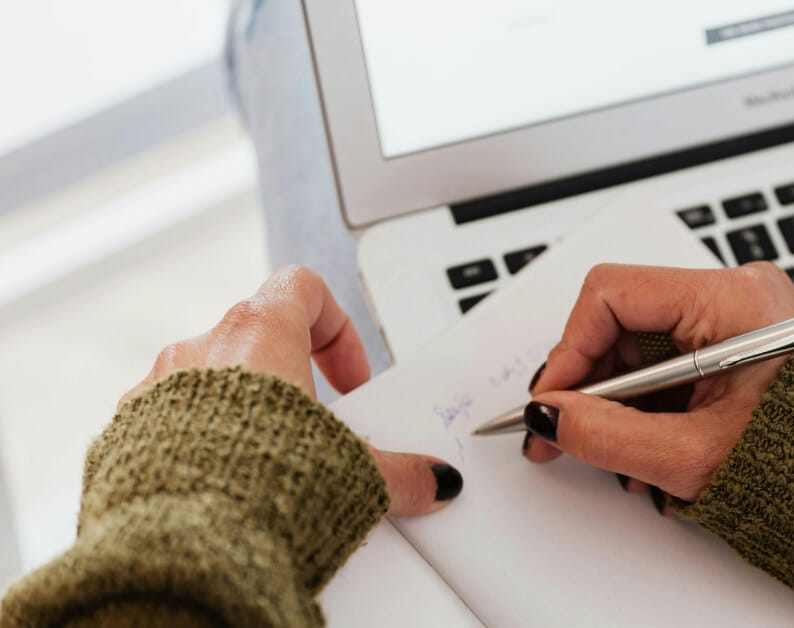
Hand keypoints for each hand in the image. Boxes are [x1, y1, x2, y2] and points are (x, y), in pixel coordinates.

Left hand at [120, 265, 461, 514]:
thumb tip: (432, 480)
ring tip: (270, 463)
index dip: (336, 328)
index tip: (348, 379)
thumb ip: (399, 470)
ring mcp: (156, 388)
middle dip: (291, 380)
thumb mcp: (351, 472)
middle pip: (256, 336)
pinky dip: (199, 442)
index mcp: (257, 333)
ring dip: (241, 411)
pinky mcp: (126, 433)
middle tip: (316, 427)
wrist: (180, 543)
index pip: (303, 288)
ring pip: (209, 380)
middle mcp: (201, 349)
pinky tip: (224, 486)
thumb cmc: (253, 484)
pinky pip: (169, 421)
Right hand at [523, 263, 793, 509]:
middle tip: (561, 431)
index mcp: (735, 300)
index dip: (570, 349)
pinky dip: (646, 402)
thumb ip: (608, 434)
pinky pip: (667, 360)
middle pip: (623, 319)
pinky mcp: (736, 341)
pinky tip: (642, 443)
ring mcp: (737, 316)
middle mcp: (736, 294)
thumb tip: (551, 417)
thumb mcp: (692, 454)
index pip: (614, 294)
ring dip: (615, 400)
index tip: (552, 400)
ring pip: (640, 344)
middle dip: (590, 382)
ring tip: (613, 453)